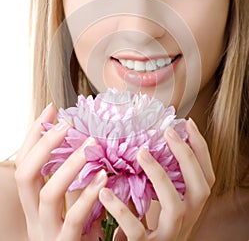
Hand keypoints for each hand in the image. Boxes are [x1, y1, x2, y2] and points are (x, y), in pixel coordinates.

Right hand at [15, 103, 106, 240]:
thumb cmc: (84, 232)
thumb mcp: (75, 202)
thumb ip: (77, 179)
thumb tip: (89, 140)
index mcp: (35, 202)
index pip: (25, 163)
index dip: (34, 135)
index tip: (52, 109)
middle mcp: (35, 216)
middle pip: (25, 176)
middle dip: (43, 146)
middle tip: (66, 124)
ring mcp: (48, 232)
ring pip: (48, 194)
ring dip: (69, 166)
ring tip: (91, 144)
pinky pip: (74, 218)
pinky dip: (88, 195)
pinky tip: (103, 176)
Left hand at [99, 118, 214, 240]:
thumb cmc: (145, 229)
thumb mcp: (156, 205)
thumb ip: (156, 181)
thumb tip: (146, 142)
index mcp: (188, 208)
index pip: (206, 178)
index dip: (201, 150)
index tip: (188, 123)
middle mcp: (184, 222)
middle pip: (200, 189)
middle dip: (187, 157)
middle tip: (169, 131)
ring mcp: (167, 236)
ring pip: (174, 207)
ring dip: (159, 176)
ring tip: (141, 152)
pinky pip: (136, 229)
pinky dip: (121, 209)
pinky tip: (105, 192)